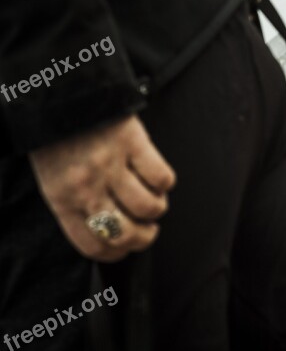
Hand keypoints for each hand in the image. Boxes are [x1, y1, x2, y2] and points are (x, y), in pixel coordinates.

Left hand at [29, 115, 175, 261]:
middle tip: (149, 227)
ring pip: (149, 207)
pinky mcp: (133, 143)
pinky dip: (165, 181)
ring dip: (157, 206)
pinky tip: (156, 174)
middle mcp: (86, 188)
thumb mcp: (54, 181)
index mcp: (63, 201)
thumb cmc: (59, 141)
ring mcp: (110, 166)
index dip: (118, 254)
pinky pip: (162, 177)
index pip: (94, 247)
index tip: (128, 246)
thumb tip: (112, 232)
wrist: (63, 96)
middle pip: (125, 234)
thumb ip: (77, 207)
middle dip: (144, 237)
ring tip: (153, 196)